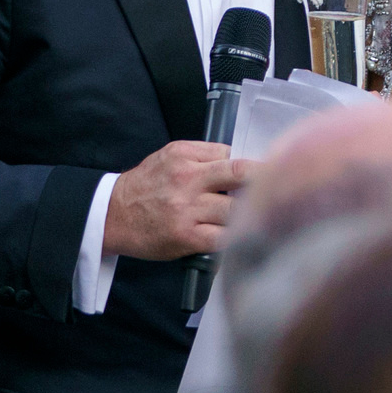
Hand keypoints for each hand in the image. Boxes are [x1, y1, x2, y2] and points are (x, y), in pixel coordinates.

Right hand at [102, 142, 253, 259]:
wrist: (112, 215)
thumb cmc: (144, 187)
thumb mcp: (169, 157)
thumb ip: (202, 157)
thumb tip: (237, 161)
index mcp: (184, 156)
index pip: (230, 154)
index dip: (248, 165)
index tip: (261, 173)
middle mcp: (187, 179)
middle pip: (239, 174)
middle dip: (263, 181)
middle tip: (279, 187)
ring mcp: (187, 209)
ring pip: (235, 209)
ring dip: (250, 213)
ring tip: (259, 217)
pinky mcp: (186, 235)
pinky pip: (223, 237)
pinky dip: (236, 237)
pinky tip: (241, 236)